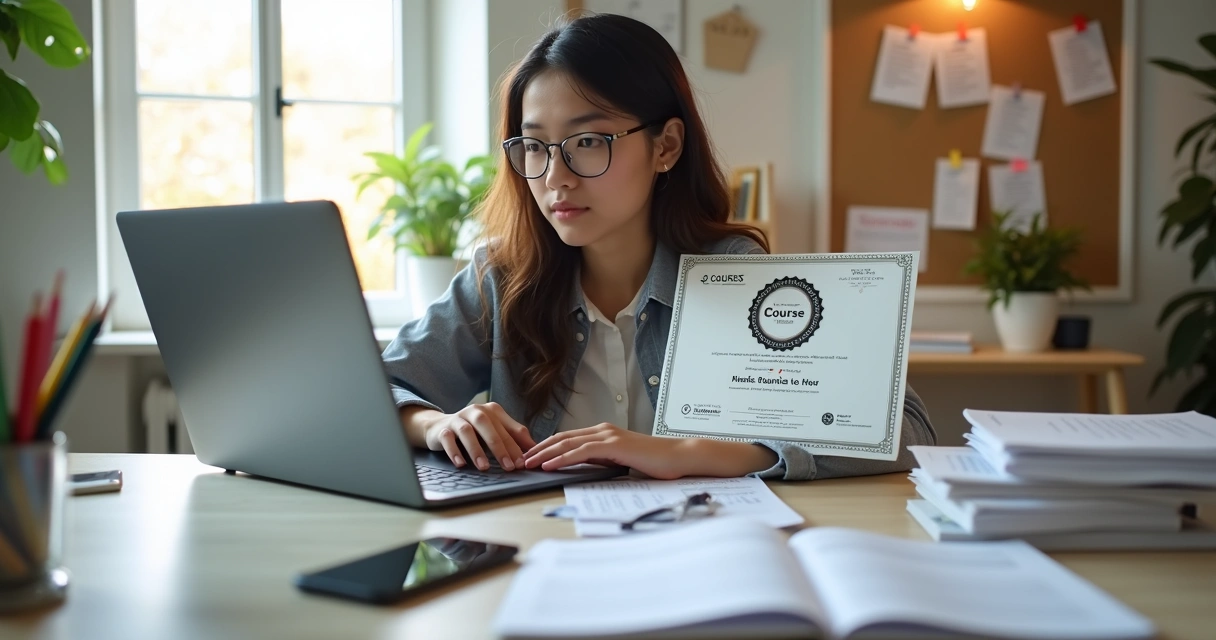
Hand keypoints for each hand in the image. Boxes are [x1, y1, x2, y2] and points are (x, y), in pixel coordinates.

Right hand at [411, 402, 535, 471]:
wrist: (439, 426)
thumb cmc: (474, 431)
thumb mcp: (495, 432)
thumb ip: (513, 437)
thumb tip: (535, 450)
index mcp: (492, 410)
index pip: (508, 427)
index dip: (517, 445)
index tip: (523, 463)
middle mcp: (475, 411)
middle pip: (489, 427)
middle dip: (500, 448)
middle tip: (509, 467)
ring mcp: (458, 419)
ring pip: (467, 432)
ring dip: (476, 450)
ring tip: (484, 467)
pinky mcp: (443, 429)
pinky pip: (448, 439)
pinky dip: (454, 451)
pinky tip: (461, 464)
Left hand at [523, 424, 685, 479]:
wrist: (678, 456)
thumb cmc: (654, 461)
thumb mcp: (621, 461)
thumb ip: (602, 460)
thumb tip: (581, 467)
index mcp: (603, 433)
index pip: (567, 438)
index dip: (546, 447)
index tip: (530, 457)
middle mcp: (602, 430)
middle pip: (561, 438)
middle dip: (538, 449)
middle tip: (519, 459)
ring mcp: (608, 436)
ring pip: (567, 443)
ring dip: (544, 453)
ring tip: (528, 463)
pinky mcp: (614, 446)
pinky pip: (582, 451)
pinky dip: (562, 458)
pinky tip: (549, 465)